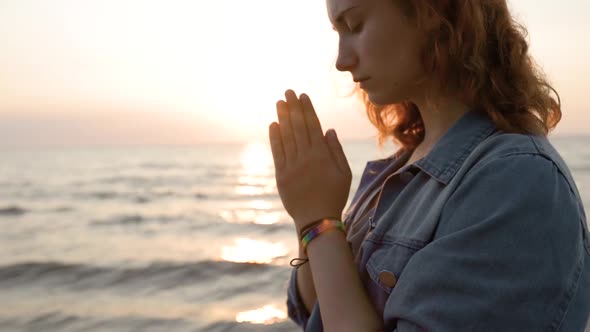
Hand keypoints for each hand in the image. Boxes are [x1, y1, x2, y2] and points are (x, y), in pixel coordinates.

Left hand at [269, 90, 351, 233]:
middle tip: (288, 92)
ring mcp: (292, 166)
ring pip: (286, 136)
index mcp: (322, 155)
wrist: (317, 220)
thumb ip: (336, 151)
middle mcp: (306, 157)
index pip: (313, 126)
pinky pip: (277, 152)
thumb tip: (328, 130)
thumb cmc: (334, 196)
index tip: (303, 96)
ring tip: (280, 103)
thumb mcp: (344, 174)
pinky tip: (273, 124)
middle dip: (293, 107)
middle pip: (298, 126)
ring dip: (283, 117)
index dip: (307, 109)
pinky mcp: (281, 175)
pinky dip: (275, 137)